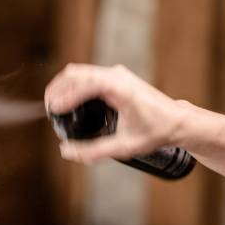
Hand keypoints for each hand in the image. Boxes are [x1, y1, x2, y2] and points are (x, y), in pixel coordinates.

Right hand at [44, 64, 189, 162]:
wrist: (177, 121)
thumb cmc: (156, 131)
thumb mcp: (125, 146)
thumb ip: (94, 151)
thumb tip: (66, 152)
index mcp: (121, 88)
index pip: (86, 84)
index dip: (67, 95)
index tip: (54, 110)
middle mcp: (117, 76)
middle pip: (76, 73)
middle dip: (57, 89)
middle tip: (47, 109)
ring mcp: (115, 74)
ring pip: (79, 72)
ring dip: (63, 85)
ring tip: (52, 104)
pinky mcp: (114, 77)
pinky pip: (86, 75)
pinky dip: (72, 85)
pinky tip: (66, 99)